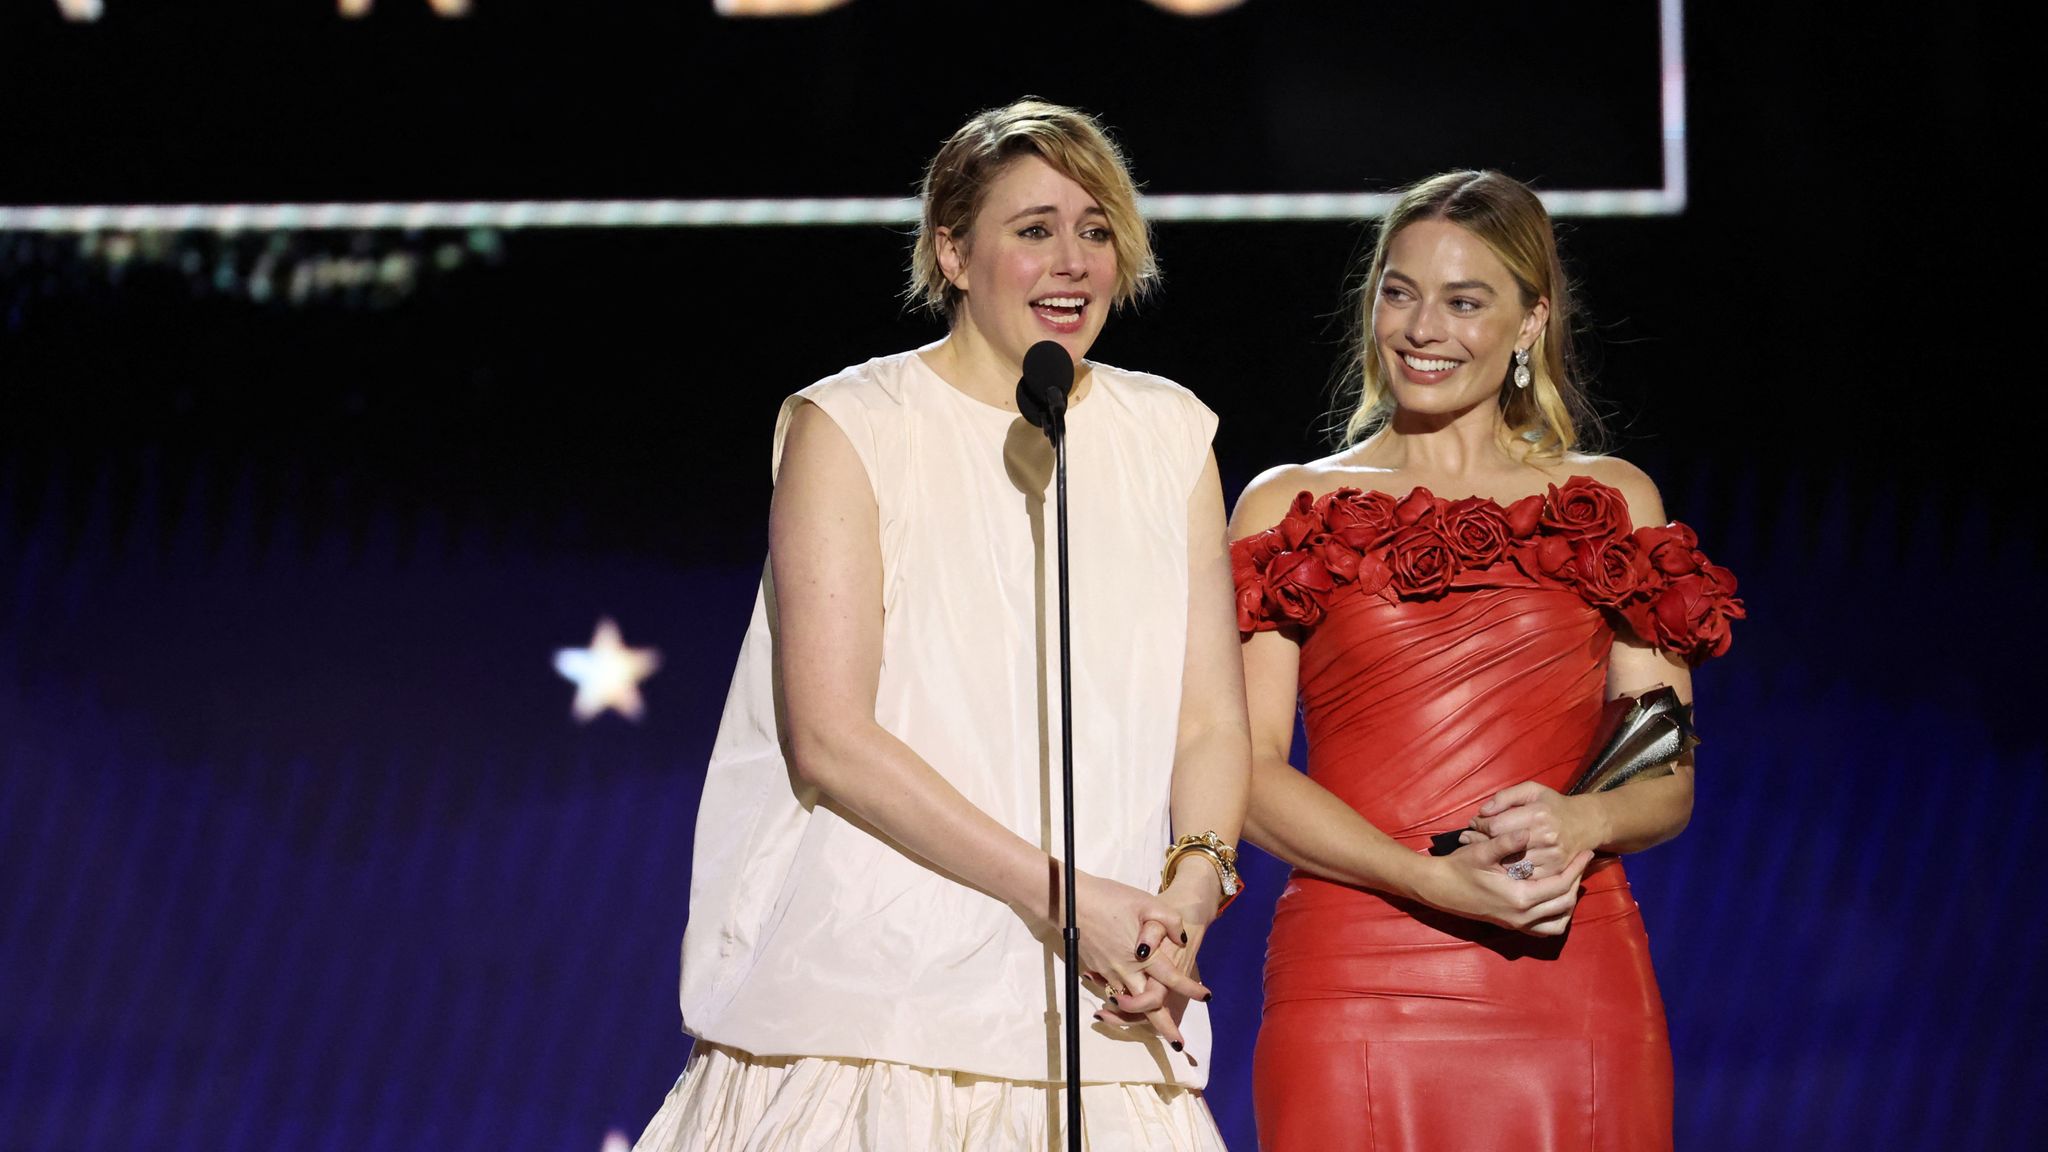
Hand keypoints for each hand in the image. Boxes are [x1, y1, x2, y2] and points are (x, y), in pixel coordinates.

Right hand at [1066, 870, 1212, 1048]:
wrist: (1071, 902)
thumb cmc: (1110, 898)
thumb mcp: (1146, 901)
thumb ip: (1169, 920)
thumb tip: (1181, 939)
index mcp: (1143, 956)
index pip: (1172, 979)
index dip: (1191, 989)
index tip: (1206, 996)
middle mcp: (1127, 971)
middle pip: (1149, 1007)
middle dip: (1165, 1027)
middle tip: (1178, 1043)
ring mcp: (1110, 973)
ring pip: (1129, 1006)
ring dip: (1143, 1019)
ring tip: (1157, 1029)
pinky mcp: (1097, 970)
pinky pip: (1114, 995)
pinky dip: (1123, 1006)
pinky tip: (1129, 1005)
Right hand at [1418, 828, 1592, 936]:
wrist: (1439, 888)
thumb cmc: (1459, 867)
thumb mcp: (1480, 852)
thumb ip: (1506, 842)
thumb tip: (1527, 831)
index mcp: (1519, 897)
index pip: (1561, 885)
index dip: (1577, 868)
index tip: (1587, 852)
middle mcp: (1522, 915)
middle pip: (1565, 903)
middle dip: (1578, 882)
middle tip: (1582, 863)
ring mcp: (1517, 923)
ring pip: (1558, 922)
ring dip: (1569, 903)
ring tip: (1572, 881)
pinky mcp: (1512, 925)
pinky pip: (1544, 930)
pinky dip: (1556, 918)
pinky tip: (1555, 901)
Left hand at [1461, 782, 1604, 881]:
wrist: (1585, 824)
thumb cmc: (1552, 805)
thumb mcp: (1532, 790)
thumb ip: (1505, 797)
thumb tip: (1483, 811)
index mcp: (1538, 814)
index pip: (1497, 825)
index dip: (1480, 825)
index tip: (1474, 824)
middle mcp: (1546, 836)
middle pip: (1502, 846)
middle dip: (1481, 842)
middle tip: (1469, 839)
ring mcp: (1552, 856)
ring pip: (1511, 864)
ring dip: (1493, 859)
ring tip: (1481, 851)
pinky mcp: (1555, 871)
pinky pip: (1525, 877)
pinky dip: (1510, 872)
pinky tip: (1501, 864)